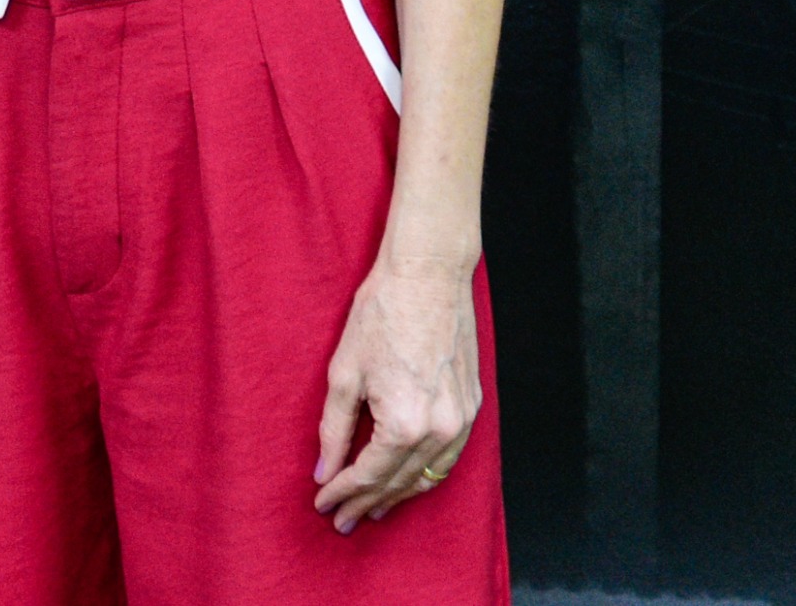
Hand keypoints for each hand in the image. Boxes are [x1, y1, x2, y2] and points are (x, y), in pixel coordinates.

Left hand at [313, 248, 478, 531]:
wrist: (428, 275)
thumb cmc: (381, 315)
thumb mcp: (344, 373)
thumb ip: (333, 429)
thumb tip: (324, 471)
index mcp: (404, 423)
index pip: (369, 475)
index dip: (343, 492)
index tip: (323, 502)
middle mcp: (440, 430)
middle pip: (399, 482)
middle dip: (368, 502)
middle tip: (343, 519)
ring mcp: (462, 420)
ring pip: (428, 476)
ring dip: (399, 495)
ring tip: (372, 507)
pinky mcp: (473, 407)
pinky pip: (449, 458)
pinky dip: (426, 474)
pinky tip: (408, 478)